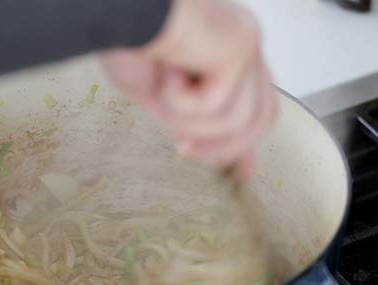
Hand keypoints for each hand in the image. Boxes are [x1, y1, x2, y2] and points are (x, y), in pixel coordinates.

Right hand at [99, 0, 277, 179]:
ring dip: (189, 118)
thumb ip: (192, 123)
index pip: (254, 103)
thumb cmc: (126, 39)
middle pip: (262, 116)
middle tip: (184, 150)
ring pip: (239, 120)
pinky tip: (166, 71)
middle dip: (225, 147)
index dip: (246, 143)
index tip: (242, 174)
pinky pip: (220, 108)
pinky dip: (180, 100)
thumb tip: (210, 153)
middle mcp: (242, 43)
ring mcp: (246, 45)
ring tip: (163, 85)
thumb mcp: (162, 96)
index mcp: (225, 50)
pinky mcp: (241, 48)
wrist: (116, 11)